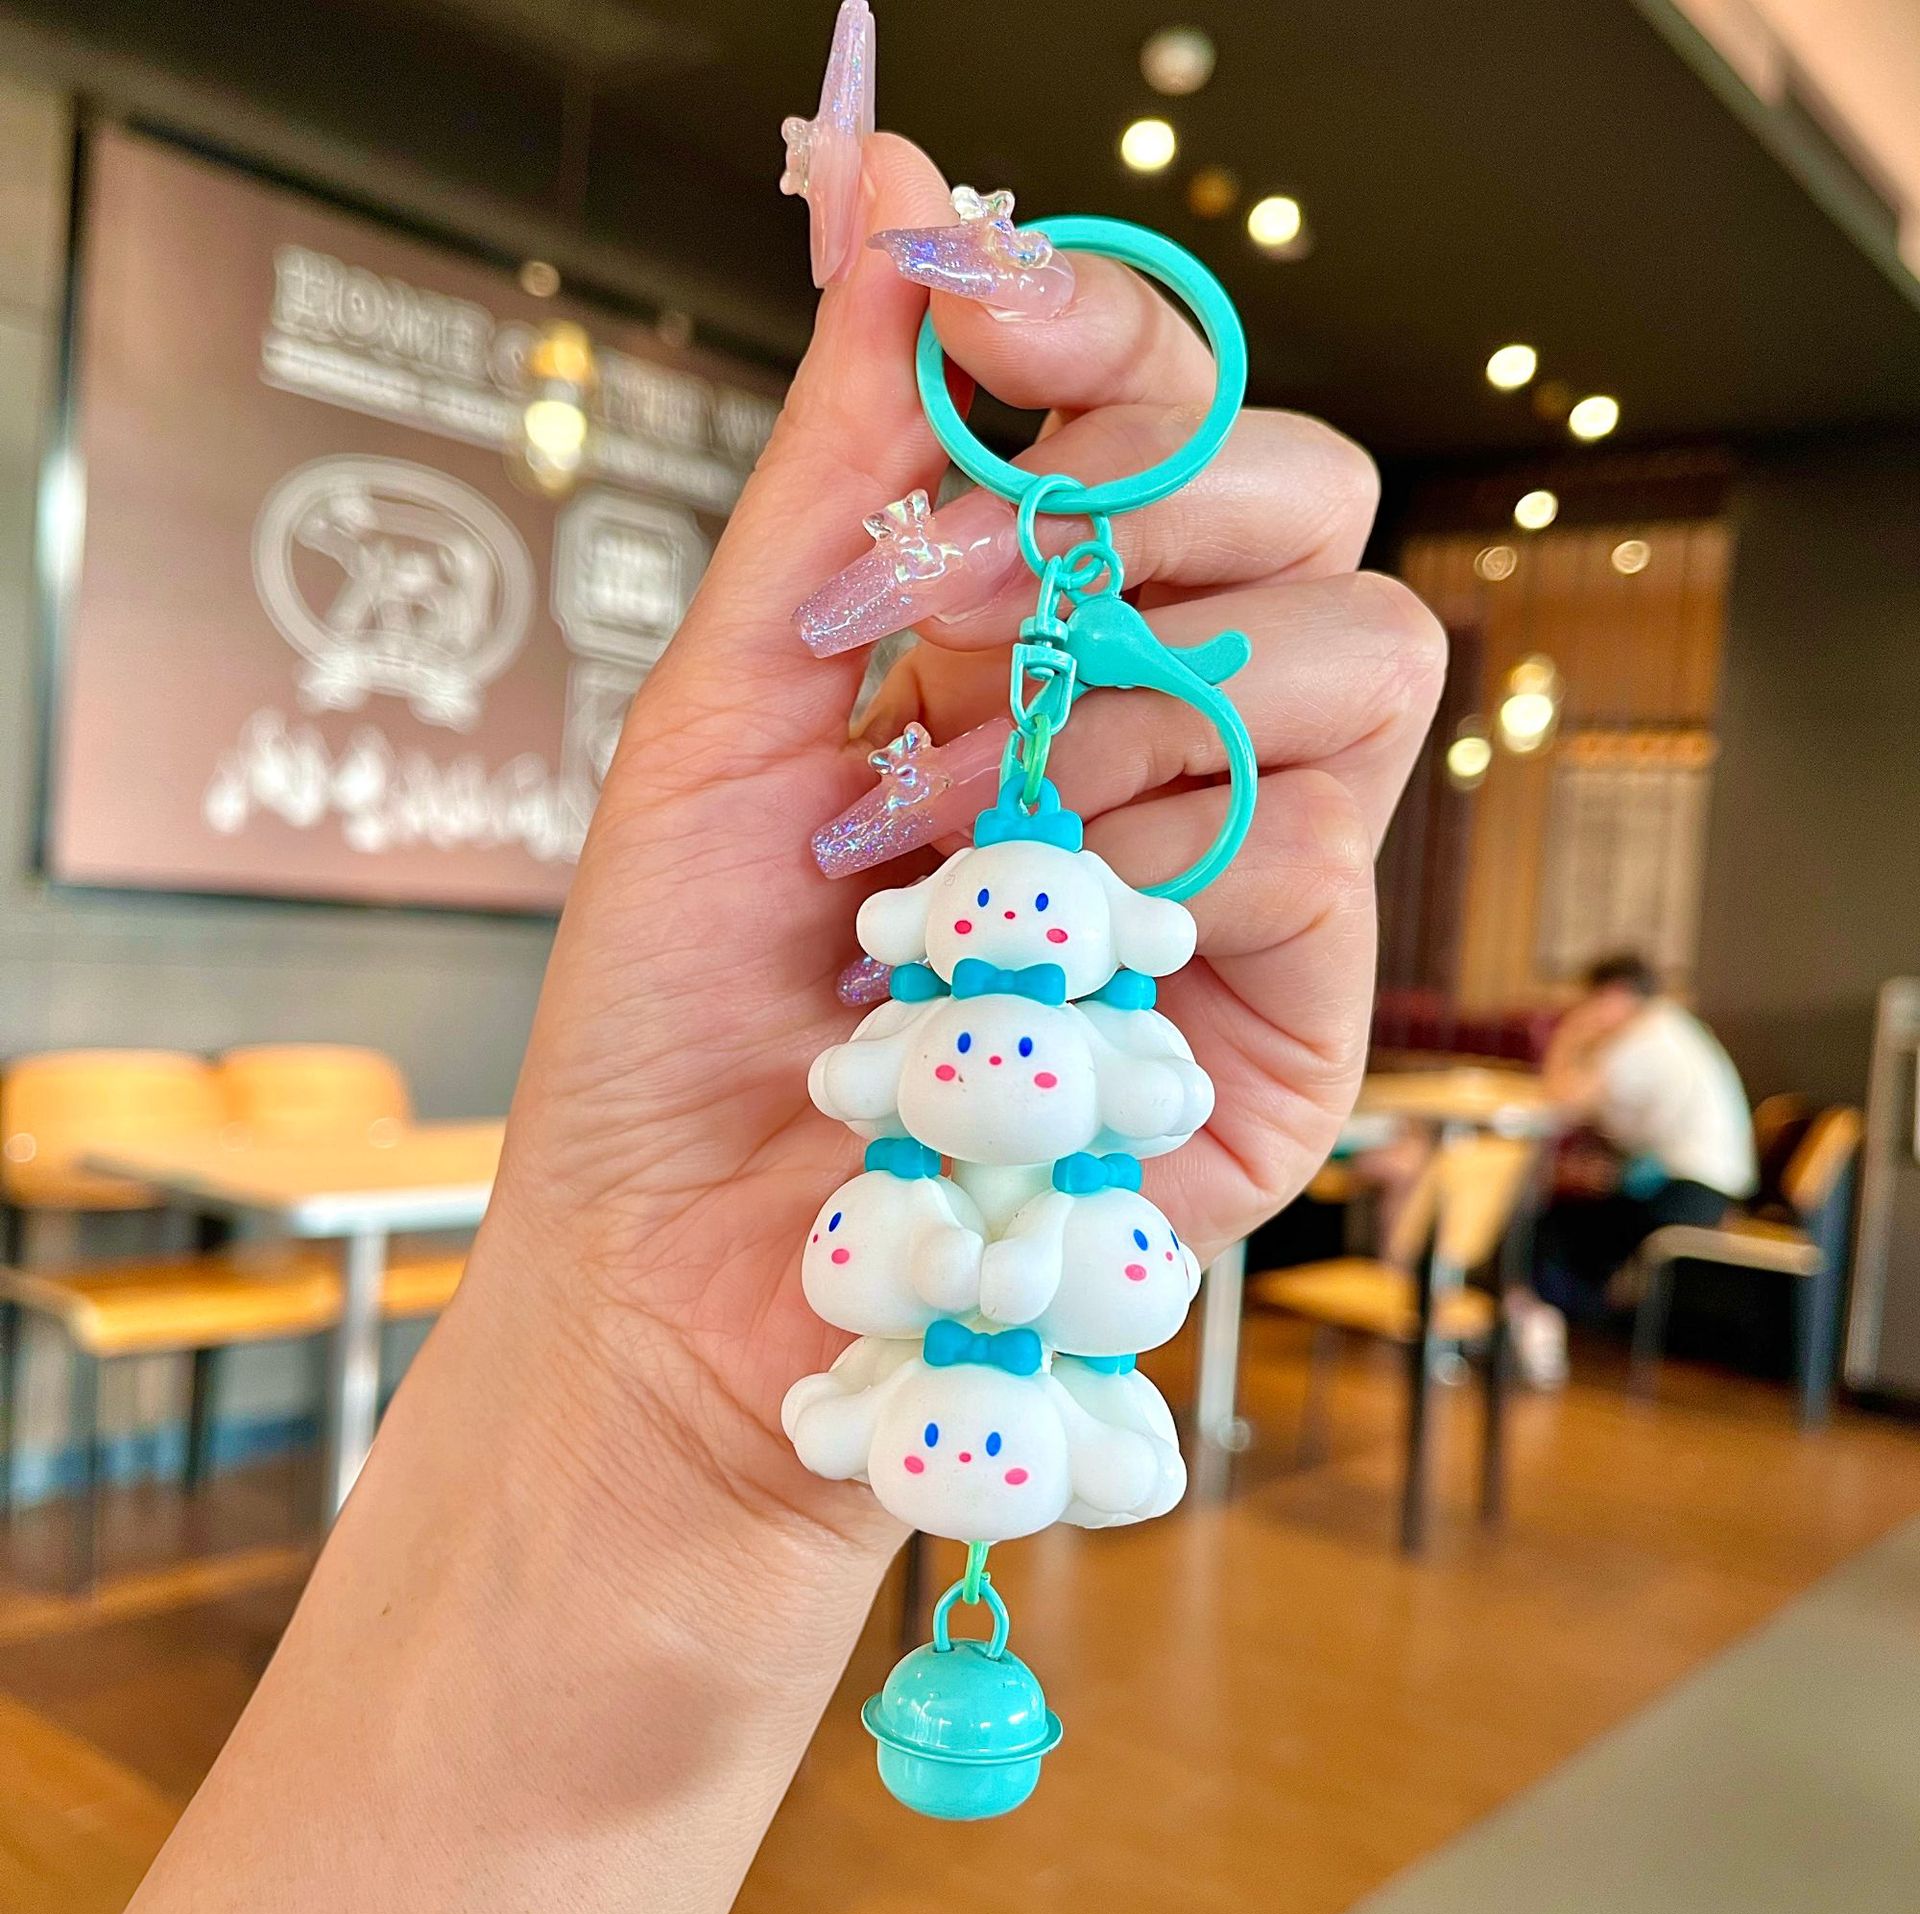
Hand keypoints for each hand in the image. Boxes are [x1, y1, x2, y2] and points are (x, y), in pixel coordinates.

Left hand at [479, 135, 1443, 1544]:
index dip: (1105, 328)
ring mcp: (1244, 867)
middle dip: (1153, 507)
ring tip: (962, 833)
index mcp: (1031, 640)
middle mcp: (1159, 730)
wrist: (683, 1276)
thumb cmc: (676, 1007)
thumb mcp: (731, 701)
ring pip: (1363, 648)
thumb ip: (844, 459)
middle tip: (963, 607)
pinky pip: (1327, 839)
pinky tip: (1043, 940)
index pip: (1157, 420)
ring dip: (1145, 697)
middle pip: (1313, 501)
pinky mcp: (1296, 1013)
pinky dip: (1171, 848)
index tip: (980, 288)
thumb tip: (892, 180)